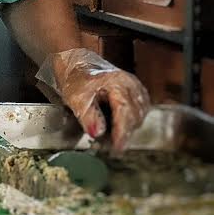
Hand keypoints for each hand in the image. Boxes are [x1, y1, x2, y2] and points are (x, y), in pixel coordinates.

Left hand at [36, 48, 150, 151]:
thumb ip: (87, 116)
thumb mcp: (75, 97)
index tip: (118, 148)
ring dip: (127, 129)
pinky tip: (118, 128)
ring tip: (110, 137)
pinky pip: (139, 113)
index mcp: (118, 82)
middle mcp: (132, 84)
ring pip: (138, 116)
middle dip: (123, 133)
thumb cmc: (76, 79)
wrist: (78, 66)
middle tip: (108, 146)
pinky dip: (129, 123)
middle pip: (134, 116)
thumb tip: (97, 133)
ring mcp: (137, 89)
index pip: (125, 111)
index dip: (122, 132)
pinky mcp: (138, 95)